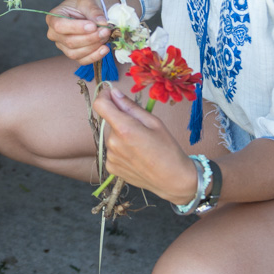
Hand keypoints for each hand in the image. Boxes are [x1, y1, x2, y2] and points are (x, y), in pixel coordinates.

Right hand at [45, 0, 111, 64]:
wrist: (87, 11)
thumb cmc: (83, 4)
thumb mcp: (88, 1)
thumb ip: (94, 11)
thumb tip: (102, 23)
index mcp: (53, 18)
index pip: (60, 26)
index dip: (76, 28)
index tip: (93, 26)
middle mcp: (54, 34)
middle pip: (70, 42)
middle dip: (90, 38)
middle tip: (105, 31)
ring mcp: (62, 46)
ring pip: (75, 53)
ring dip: (93, 47)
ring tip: (106, 36)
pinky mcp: (73, 54)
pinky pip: (82, 60)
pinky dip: (95, 56)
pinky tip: (104, 48)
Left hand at [93, 86, 197, 204]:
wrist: (173, 180)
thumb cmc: (168, 149)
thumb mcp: (154, 122)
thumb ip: (130, 106)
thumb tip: (114, 93)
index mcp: (124, 128)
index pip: (100, 105)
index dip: (104, 96)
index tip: (112, 95)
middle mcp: (112, 143)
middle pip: (109, 121)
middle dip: (120, 119)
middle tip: (140, 128)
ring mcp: (110, 157)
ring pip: (111, 136)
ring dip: (121, 135)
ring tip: (140, 145)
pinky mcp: (111, 167)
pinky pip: (112, 150)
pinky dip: (120, 149)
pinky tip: (136, 156)